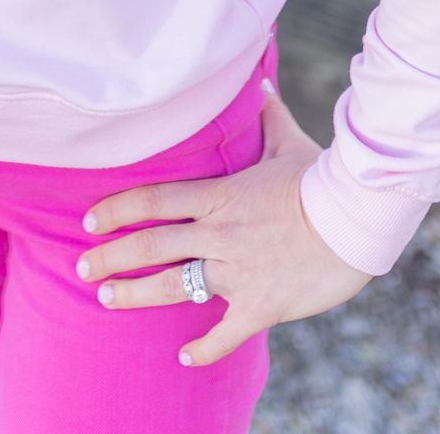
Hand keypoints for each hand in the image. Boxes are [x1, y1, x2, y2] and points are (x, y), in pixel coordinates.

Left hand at [75, 75, 372, 367]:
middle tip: (83, 267)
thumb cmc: (323, 179)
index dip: (117, 210)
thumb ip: (268, 116)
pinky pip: (225, 332)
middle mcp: (220, 232)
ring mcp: (238, 270)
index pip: (154, 200)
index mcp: (220, 195)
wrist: (356, 219)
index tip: (88, 221)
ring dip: (136, 293)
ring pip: (174, 285)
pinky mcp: (261, 305)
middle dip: (112, 256)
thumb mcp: (290, 142)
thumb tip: (261, 82)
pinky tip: (185, 357)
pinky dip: (204, 348)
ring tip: (106, 299)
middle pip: (152, 243)